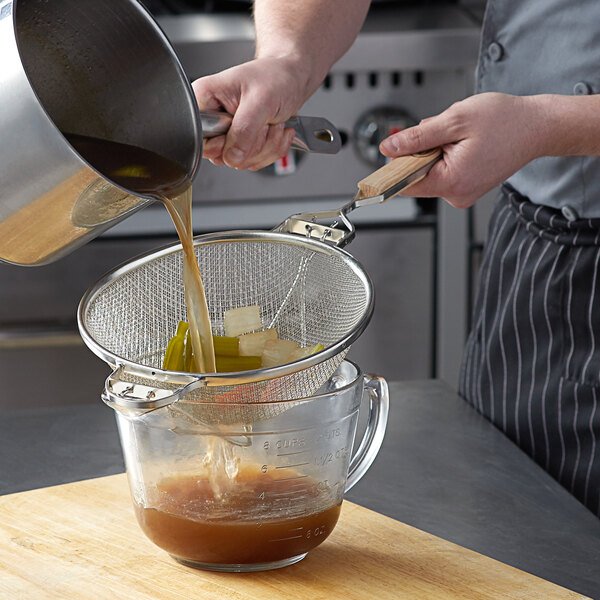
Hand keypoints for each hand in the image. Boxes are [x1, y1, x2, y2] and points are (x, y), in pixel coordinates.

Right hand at [192, 57, 310, 169]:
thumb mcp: (261, 100)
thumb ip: (244, 130)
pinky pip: (253, 162)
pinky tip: (276, 130)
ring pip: (240, 161)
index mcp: (205, 99)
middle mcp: (213, 118)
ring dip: (266, 146)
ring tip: (273, 122)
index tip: (243, 128)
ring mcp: (227, 134)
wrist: (292, 80)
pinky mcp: (241, 144)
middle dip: (252, 144)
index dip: (223, 143)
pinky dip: (271, 150)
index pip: (200, 138)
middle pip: (221, 155)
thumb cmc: (276, 78)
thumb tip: (232, 157)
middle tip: (265, 121)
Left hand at [379, 93, 547, 207]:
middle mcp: (456, 195)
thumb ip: (417, 138)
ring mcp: (462, 194)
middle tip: (445, 132)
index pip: (403, 184)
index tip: (394, 150)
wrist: (538, 126)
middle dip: (421, 150)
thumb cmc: (505, 121)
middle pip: (415, 176)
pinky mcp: (466, 188)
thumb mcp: (454, 120)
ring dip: (436, 150)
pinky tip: (465, 144)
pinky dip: (446, 155)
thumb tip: (388, 149)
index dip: (395, 165)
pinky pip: (443, 172)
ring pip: (429, 171)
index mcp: (451, 182)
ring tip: (462, 137)